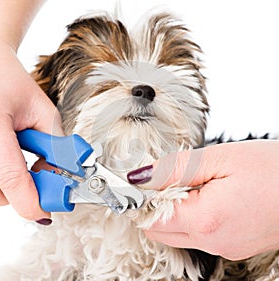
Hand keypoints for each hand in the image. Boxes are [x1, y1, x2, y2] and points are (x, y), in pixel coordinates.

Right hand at [0, 42, 62, 220]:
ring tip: (14, 163)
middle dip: (16, 196)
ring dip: (2, 188)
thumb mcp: (42, 109)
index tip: (45, 212)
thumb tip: (59, 176)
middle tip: (34, 180)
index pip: (10, 176)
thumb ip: (55, 145)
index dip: (30, 201)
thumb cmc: (10, 82)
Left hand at [128, 140, 278, 259]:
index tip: (142, 180)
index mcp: (205, 220)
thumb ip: (174, 169)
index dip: (142, 197)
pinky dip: (192, 215)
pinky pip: (197, 233)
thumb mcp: (219, 158)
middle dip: (155, 204)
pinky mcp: (232, 244)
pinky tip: (207, 194)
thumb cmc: (273, 169)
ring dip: (174, 208)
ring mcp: (224, 247)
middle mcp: (212, 242)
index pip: (150, 217)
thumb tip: (140, 177)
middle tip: (171, 177)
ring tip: (194, 183)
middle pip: (160, 229)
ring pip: (177, 232)